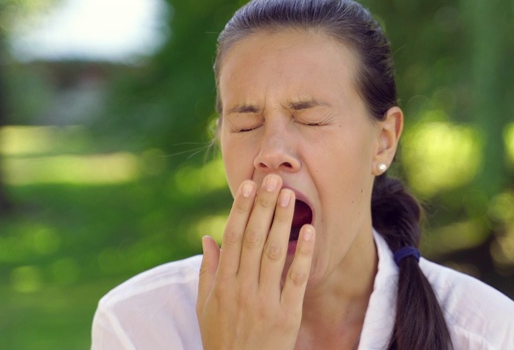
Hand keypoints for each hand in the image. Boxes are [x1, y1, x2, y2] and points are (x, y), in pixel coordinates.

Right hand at [196, 174, 315, 349]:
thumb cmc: (221, 338)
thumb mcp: (205, 306)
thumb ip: (207, 271)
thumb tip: (207, 238)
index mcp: (222, 283)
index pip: (232, 237)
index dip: (240, 209)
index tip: (248, 185)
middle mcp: (241, 288)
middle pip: (253, 239)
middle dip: (263, 207)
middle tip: (273, 179)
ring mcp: (264, 301)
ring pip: (273, 253)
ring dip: (281, 222)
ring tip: (289, 195)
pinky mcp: (286, 315)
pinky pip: (296, 280)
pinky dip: (302, 255)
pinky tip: (308, 231)